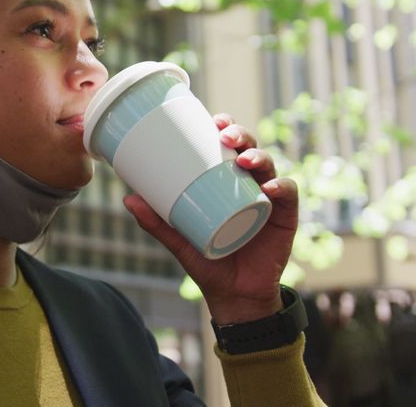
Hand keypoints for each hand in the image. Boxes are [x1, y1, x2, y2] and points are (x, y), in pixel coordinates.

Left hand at [123, 113, 298, 324]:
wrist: (234, 295)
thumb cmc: (208, 261)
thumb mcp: (179, 240)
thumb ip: (157, 222)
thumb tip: (128, 198)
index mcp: (226, 181)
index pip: (228, 146)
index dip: (224, 126)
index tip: (212, 120)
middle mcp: (249, 183)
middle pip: (249, 148)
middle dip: (240, 134)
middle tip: (224, 135)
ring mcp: (269, 198)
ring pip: (269, 165)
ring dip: (258, 155)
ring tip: (243, 160)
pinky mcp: (284, 216)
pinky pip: (287, 195)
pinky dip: (281, 187)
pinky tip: (269, 188)